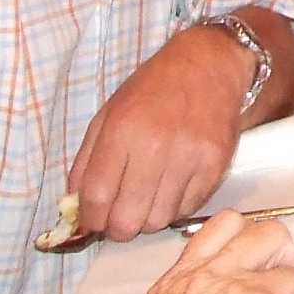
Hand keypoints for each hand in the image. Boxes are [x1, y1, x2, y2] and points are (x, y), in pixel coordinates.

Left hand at [69, 26, 246, 239]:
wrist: (209, 65)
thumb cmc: (154, 88)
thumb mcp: (108, 113)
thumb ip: (87, 160)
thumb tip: (77, 204)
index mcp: (121, 130)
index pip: (97, 196)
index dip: (91, 218)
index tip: (93, 220)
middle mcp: (155, 146)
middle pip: (127, 218)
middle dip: (117, 228)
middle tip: (119, 220)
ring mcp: (188, 158)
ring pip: (158, 221)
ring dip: (147, 220)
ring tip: (146, 202)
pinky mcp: (215, 166)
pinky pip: (187, 209)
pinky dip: (174, 208)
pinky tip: (170, 190)